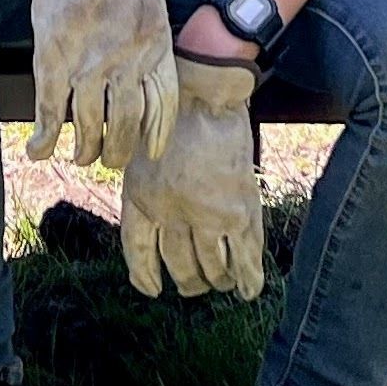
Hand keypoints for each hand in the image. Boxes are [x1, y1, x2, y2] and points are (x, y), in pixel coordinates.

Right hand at [21, 0, 176, 168]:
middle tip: (110, 159)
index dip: (155, 137)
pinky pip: (49, 109)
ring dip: (84, 149)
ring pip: (88, 126)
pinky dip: (44, 136)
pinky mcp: (52, 57)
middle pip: (126, 126)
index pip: (161, 109)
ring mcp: (86, 63)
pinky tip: (39, 150)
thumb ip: (153, 45)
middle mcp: (124, 62)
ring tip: (81, 155)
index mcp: (154, 50)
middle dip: (118, 151)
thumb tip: (150, 78)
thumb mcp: (155, 6)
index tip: (149, 152)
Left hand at [122, 53, 266, 299]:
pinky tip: (247, 290)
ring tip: (220, 281)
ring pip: (213, 268)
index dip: (146, 276)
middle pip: (180, 266)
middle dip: (189, 281)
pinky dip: (247, 278)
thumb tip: (150, 227)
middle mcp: (171, 214)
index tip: (153, 289)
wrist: (206, 95)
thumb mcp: (138, 155)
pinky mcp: (240, 212)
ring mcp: (207, 216)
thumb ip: (142, 192)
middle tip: (194, 285)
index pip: (139, 252)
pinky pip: (244, 257)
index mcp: (142, 199)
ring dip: (218, 279)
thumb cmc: (170, 118)